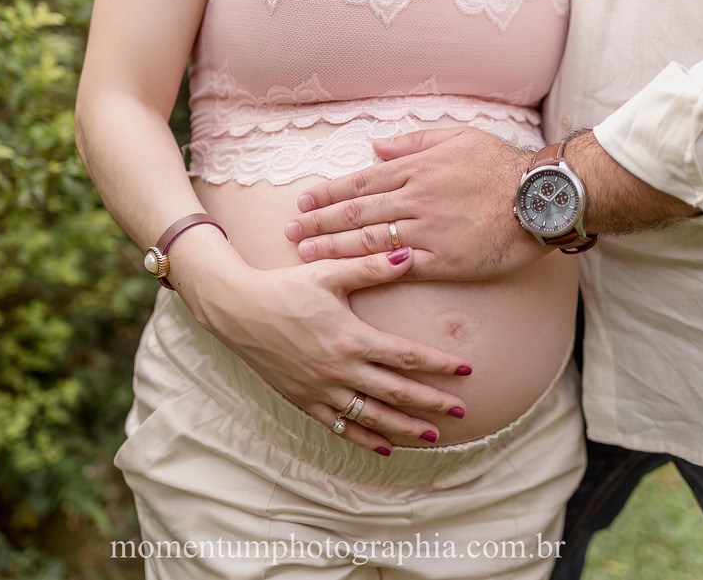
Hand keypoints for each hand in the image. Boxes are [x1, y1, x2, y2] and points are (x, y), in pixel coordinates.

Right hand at [178, 247, 473, 454]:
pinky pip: (340, 426)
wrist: (237, 310)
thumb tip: (409, 255)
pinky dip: (365, 438)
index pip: (405, 356)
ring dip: (406, 427)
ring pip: (372, 416)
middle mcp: (339, 369)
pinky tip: (386, 447)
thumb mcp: (328, 273)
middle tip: (462, 410)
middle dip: (432, 402)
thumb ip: (371, 267)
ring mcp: (321, 389)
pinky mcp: (304, 400)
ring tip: (434, 436)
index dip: (438, 364)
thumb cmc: (284, 287)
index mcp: (350, 337)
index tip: (465, 370)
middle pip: (396, 392)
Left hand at [285, 127, 550, 280]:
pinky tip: (345, 276)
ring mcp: (426, 230)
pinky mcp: (442, 260)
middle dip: (318, 221)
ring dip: (331, 247)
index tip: (303, 200)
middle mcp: (414, 198)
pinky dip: (368, 270)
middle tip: (289, 230)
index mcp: (416, 169)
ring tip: (304, 253)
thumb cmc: (501, 166)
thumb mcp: (458, 137)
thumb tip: (376, 146)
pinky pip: (397, 267)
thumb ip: (413, 142)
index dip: (328, 192)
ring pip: (367, 240)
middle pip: (355, 212)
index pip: (360, 181)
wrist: (540, 198)